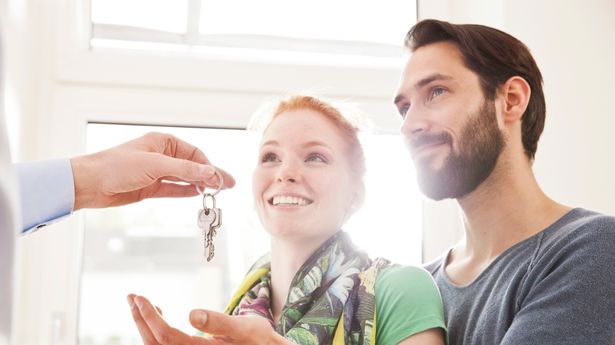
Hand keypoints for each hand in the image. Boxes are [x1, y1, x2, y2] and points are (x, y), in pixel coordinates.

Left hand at [71, 132, 234, 209]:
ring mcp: (155, 172)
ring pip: (184, 178)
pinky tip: (198, 194)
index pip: (194, 153)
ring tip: (218, 192)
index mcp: (162, 141)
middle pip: (192, 166)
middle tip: (228, 186)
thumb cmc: (116, 166)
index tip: (221, 179)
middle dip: (209, 175)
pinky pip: (173, 189)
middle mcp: (161, 155)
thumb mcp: (155, 166)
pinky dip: (186, 192)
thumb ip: (185, 170)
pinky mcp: (149, 188)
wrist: (89, 184)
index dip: (209, 166)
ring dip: (200, 184)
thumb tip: (211, 173)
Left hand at [127, 294, 292, 344]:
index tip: (140, 298)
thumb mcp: (245, 328)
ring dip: (146, 326)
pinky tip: (159, 317)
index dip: (149, 318)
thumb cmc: (258, 340)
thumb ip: (219, 322)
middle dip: (140, 320)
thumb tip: (192, 315)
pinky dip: (156, 332)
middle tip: (132, 298)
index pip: (166, 337)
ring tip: (142, 305)